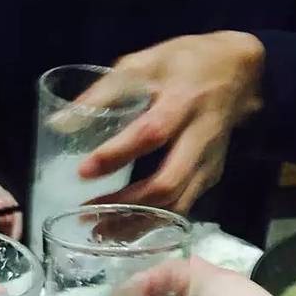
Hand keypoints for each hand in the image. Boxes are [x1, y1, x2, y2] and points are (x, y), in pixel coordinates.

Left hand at [76, 32, 264, 212]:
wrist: (238, 71)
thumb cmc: (182, 64)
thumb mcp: (142, 64)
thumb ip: (102, 93)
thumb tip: (58, 124)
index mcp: (181, 102)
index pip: (150, 133)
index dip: (116, 155)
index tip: (83, 172)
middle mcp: (199, 137)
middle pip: (167, 182)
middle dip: (126, 204)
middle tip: (88, 216)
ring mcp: (209, 162)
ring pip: (176, 204)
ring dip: (137, 222)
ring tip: (100, 231)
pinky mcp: (210, 177)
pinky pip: (182, 209)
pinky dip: (153, 223)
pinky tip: (126, 229)